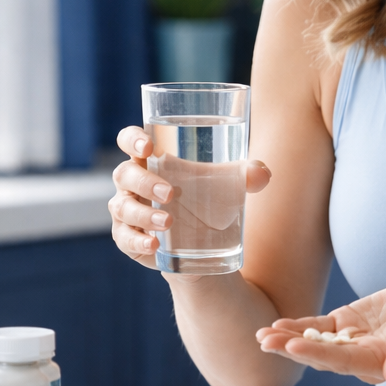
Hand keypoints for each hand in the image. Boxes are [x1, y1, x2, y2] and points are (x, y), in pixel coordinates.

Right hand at [109, 125, 271, 269]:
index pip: (129, 140)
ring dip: (144, 213)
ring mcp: (126, 210)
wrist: (204, 246)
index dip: (132, 139)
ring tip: (169, 223)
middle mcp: (132, 182)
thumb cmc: (208, 201)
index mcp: (151, 159)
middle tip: (171, 193)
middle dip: (145, 182)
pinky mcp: (127, 237)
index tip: (148, 147)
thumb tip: (262, 173)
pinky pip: (124, 238)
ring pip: (123, 207)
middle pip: (125, 174)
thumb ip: (245, 176)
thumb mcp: (226, 187)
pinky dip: (138, 240)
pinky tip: (154, 244)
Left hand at [255, 281, 385, 383]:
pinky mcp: (350, 323)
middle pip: (321, 356)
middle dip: (292, 348)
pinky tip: (278, 325)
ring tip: (262, 335)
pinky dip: (300, 326)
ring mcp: (354, 340)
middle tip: (264, 341)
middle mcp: (362, 356)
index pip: (342, 361)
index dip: (316, 354)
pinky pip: (321, 327)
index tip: (292, 347)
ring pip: (315, 343)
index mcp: (381, 363)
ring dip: (289, 339)